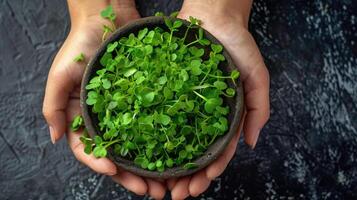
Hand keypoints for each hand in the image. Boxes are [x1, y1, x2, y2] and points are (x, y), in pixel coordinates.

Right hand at [43, 1, 166, 197]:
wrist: (107, 18)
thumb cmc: (81, 45)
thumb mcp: (60, 74)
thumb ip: (53, 106)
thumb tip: (55, 138)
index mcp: (83, 116)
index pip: (89, 148)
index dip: (100, 162)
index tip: (115, 170)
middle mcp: (106, 119)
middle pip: (118, 155)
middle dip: (132, 176)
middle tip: (150, 192)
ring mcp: (126, 111)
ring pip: (139, 146)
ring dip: (151, 167)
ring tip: (166, 184)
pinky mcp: (145, 101)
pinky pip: (155, 124)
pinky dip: (163, 142)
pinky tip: (176, 154)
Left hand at [168, 0, 269, 198]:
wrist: (213, 17)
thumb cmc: (238, 45)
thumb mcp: (257, 77)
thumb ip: (258, 110)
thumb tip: (252, 144)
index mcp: (224, 117)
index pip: (217, 152)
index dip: (208, 172)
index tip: (197, 187)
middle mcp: (202, 115)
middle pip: (192, 153)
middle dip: (185, 177)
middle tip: (174, 195)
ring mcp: (183, 105)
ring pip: (172, 141)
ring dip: (166, 165)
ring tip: (157, 185)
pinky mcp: (166, 91)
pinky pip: (156, 115)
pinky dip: (150, 135)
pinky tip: (141, 151)